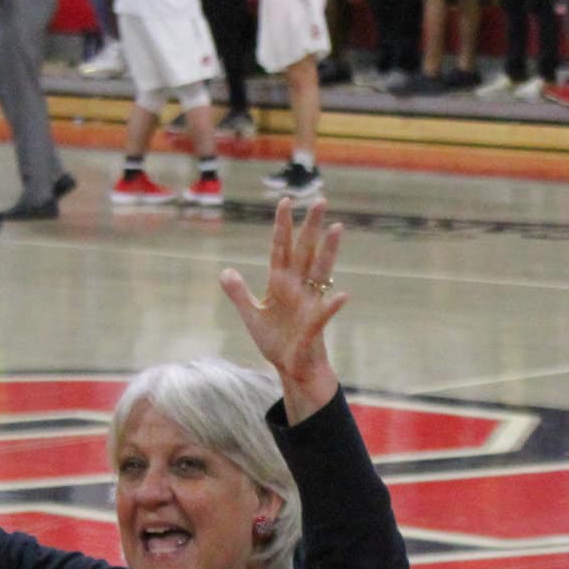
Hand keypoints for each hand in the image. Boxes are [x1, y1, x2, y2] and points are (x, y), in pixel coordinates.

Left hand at [219, 200, 347, 419]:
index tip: (285, 201)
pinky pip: (324, 313)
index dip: (282, 226)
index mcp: (281, 284)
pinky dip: (333, 304)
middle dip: (311, 227)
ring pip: (321, 272)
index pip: (281, 249)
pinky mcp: (315, 326)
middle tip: (320, 200)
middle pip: (305, 251)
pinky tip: (343, 295)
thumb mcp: (252, 316)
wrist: (292, 369)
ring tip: (337, 229)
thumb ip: (239, 294)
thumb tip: (225, 271)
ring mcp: (309, 304)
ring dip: (329, 251)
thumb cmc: (277, 342)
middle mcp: (298, 288)